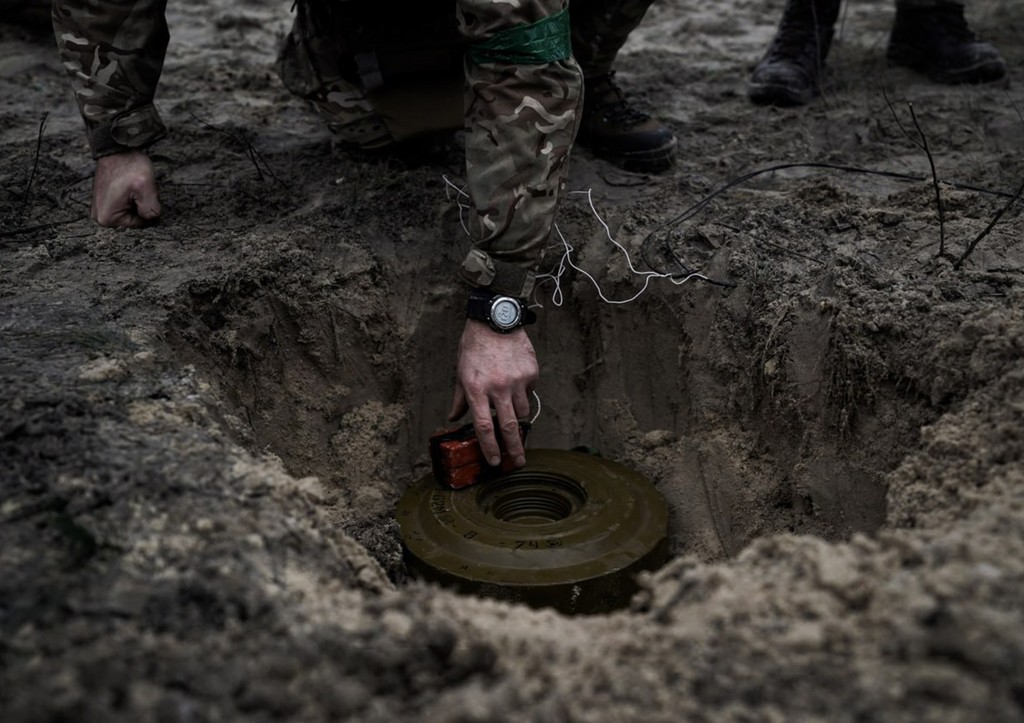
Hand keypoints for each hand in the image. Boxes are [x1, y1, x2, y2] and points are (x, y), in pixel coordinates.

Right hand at [91, 150, 160, 227]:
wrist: (116, 147)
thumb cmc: (129, 166)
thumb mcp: (146, 188)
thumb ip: (151, 209)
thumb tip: (151, 219)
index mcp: (107, 219)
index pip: (140, 224)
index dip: (147, 208)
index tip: (141, 193)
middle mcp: (101, 217)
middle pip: (135, 218)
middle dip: (142, 204)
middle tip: (138, 188)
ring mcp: (102, 208)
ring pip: (132, 210)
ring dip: (138, 199)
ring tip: (133, 185)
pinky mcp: (106, 200)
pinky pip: (126, 203)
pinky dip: (132, 195)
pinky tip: (130, 185)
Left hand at [449, 319, 537, 468]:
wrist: (496, 320)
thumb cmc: (474, 346)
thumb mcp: (461, 372)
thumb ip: (460, 398)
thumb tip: (454, 418)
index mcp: (476, 389)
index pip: (484, 426)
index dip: (490, 447)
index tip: (496, 462)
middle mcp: (498, 388)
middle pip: (509, 427)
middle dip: (515, 448)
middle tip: (519, 462)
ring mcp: (517, 381)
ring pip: (522, 411)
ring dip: (517, 414)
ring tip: (510, 403)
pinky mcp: (531, 373)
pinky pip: (530, 392)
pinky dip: (524, 392)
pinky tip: (515, 379)